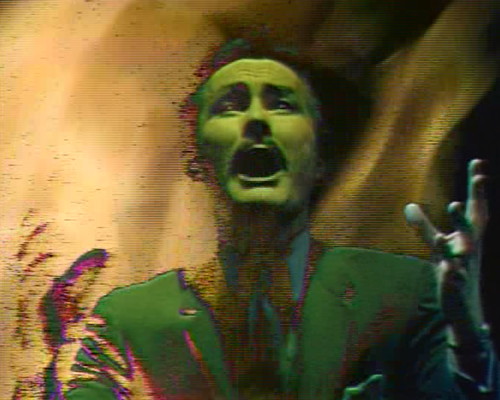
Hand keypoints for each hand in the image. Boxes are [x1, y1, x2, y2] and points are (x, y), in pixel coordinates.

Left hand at [404, 159, 487, 336]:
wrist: (463, 306)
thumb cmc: (452, 270)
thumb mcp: (437, 246)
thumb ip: (423, 226)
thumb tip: (408, 206)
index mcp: (467, 236)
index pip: (474, 208)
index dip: (477, 188)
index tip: (478, 163)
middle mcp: (469, 247)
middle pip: (472, 224)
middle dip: (470, 205)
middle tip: (471, 184)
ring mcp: (464, 265)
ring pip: (463, 250)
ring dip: (458, 235)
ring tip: (450, 215)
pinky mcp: (455, 283)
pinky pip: (454, 276)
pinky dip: (452, 271)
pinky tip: (448, 268)